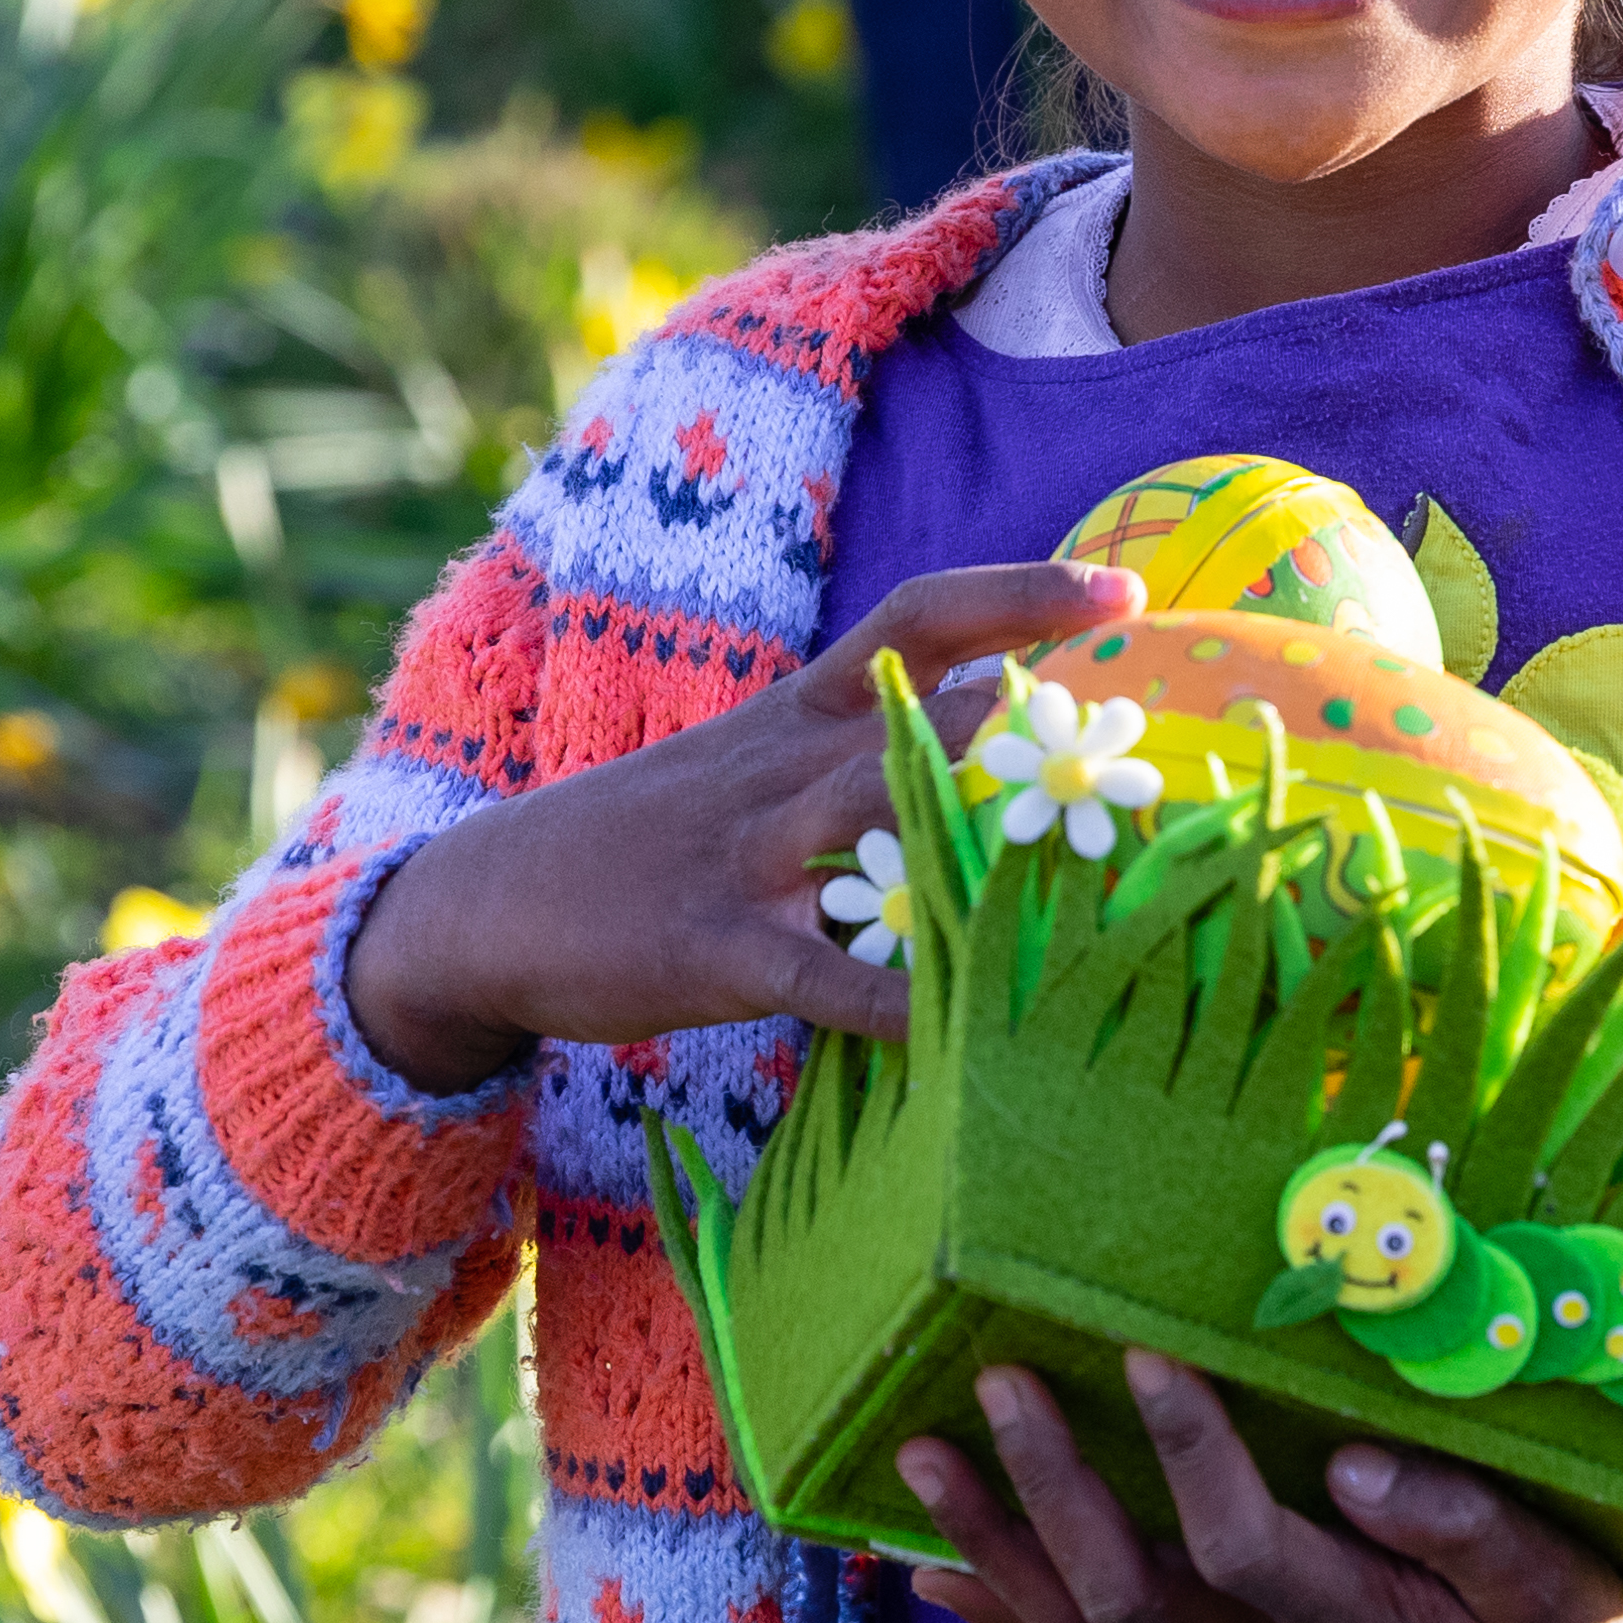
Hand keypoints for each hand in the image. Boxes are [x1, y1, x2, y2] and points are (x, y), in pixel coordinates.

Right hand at [342, 559, 1133, 1093]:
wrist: (484, 905)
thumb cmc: (644, 840)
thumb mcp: (746, 766)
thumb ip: (854, 750)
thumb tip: (990, 735)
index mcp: (796, 712)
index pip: (919, 617)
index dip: (1022, 594)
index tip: (1123, 592)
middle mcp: (782, 764)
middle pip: (920, 705)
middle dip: (1030, 712)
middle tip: (1138, 736)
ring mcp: (746, 854)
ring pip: (873, 811)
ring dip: (972, 821)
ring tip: (1072, 840)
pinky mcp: (712, 948)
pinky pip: (819, 974)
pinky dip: (892, 1001)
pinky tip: (966, 1031)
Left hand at [899, 1352, 1622, 1622]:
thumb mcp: (1554, 1587)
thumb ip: (1465, 1528)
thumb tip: (1353, 1459)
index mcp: (1352, 1621)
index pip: (1244, 1547)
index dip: (1187, 1457)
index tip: (1142, 1353)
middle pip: (1125, 1594)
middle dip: (1048, 1490)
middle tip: (994, 1381)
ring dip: (993, 1547)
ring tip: (916, 1461)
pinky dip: (1001, 1611)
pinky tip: (927, 1568)